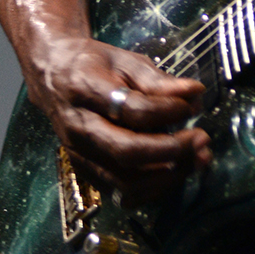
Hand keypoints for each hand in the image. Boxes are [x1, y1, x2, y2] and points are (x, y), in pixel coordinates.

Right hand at [26, 35, 211, 207]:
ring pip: (125, 180)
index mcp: (86, 90)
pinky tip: (174, 171)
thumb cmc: (94, 65)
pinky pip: (120, 192)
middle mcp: (79, 128)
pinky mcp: (84, 171)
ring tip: (196, 159)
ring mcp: (79, 154)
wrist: (52, 76)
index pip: (131, 109)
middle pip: (127, 152)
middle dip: (171, 150)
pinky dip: (152, 189)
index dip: (166, 111)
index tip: (190, 106)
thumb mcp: (126, 60)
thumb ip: (159, 80)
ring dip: (168, 176)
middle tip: (202, 140)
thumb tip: (194, 94)